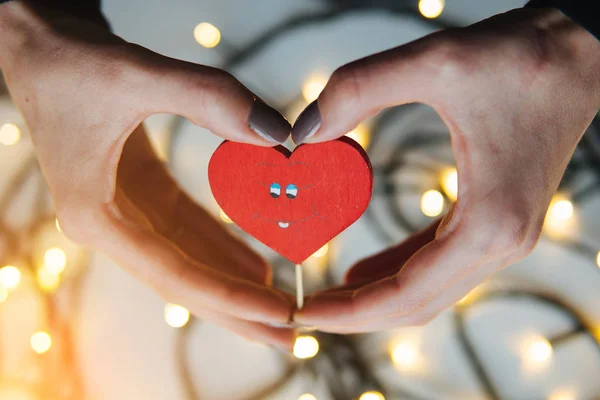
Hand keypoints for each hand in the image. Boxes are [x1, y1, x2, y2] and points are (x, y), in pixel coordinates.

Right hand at [0, 1, 295, 348]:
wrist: (35, 39)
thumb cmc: (65, 60)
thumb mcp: (136, 74)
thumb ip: (209, 98)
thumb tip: (278, 134)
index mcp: (97, 217)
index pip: (176, 274)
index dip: (231, 298)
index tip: (281, 315)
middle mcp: (109, 225)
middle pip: (184, 281)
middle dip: (238, 311)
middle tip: (291, 336)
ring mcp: (123, 210)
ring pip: (188, 260)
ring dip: (233, 284)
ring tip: (279, 308)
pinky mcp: (139, 189)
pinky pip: (186, 229)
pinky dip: (221, 246)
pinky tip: (254, 264)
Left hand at [292, 7, 599, 332]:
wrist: (578, 51)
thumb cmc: (522, 59)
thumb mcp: (434, 62)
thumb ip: (360, 89)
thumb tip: (304, 130)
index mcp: (489, 222)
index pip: (407, 294)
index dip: (350, 311)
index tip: (304, 313)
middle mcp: (502, 241)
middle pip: (417, 304)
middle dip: (357, 313)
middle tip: (304, 310)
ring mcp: (503, 235)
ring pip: (429, 290)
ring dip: (377, 297)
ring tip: (327, 295)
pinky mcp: (494, 218)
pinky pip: (438, 262)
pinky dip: (399, 271)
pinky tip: (365, 271)